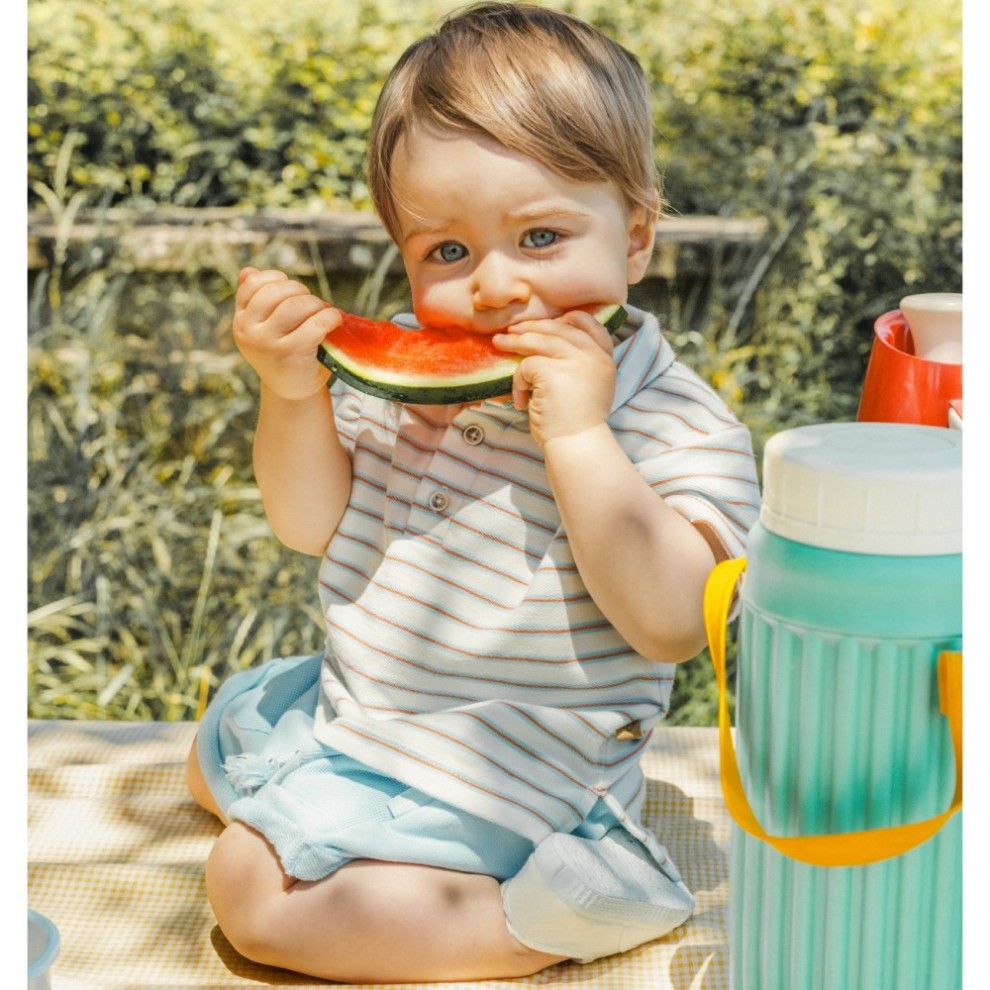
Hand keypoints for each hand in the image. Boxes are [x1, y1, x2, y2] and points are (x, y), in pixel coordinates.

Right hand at [232, 268, 340, 400]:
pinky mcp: (292, 353)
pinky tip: (335, 321)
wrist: (292, 392)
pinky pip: (316, 323)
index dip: (276, 279)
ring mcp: (268, 344)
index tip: (291, 290)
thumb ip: (256, 300)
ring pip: (296, 304)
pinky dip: (330, 317)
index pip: (252, 284)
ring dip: (316, 304)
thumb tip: (248, 271)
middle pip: (277, 291)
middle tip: (312, 304)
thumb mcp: (265, 327)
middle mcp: (248, 332)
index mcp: (240, 322)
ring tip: (323, 312)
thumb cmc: (283, 353)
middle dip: (301, 291)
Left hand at [493, 311, 615, 448]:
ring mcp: (574, 361)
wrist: (578, 444)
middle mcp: (592, 355)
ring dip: (515, 342)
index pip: (590, 324)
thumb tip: (552, 345)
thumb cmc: (579, 423)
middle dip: (532, 327)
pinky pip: (526, 365)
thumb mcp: (591, 386)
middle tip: (512, 331)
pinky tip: (521, 398)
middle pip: (559, 328)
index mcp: (604, 358)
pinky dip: (518, 381)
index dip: (568, 319)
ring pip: (538, 340)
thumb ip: (582, 364)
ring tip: (500, 343)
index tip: (550, 323)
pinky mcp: (552, 372)